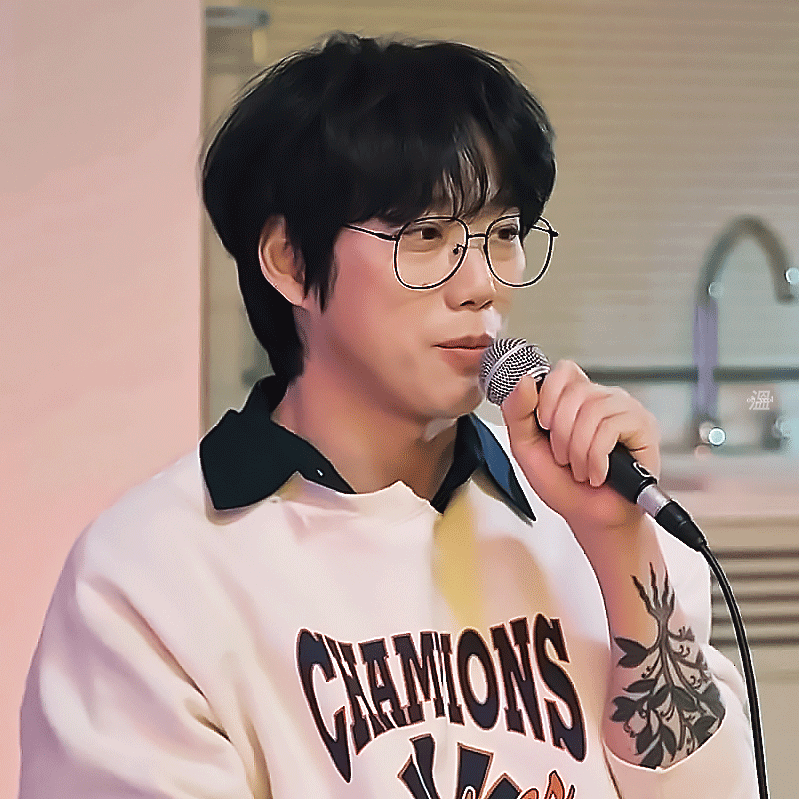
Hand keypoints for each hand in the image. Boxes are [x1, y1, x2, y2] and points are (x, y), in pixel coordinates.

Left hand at [501, 359, 661, 540]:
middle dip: (560, 434)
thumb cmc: (562, 483)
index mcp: (574, 398)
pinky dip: (597, 458)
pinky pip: (612, 428)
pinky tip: (598, 473)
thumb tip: (525, 380)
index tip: (543, 425)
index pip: (563, 371)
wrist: (589, 516)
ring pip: (593, 411)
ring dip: (578, 450)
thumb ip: (517, 412)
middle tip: (563, 458)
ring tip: (580, 468)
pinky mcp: (643, 426)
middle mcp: (601, 397)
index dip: (548, 396)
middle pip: (575, 392)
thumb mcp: (526, 447)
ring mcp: (624, 409)